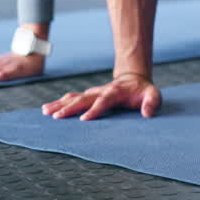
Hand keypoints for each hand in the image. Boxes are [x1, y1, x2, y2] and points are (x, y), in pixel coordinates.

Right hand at [42, 73, 161, 119]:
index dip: (94, 110)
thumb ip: (152, 103)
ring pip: (74, 98)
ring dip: (60, 104)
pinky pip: (72, 99)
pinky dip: (60, 103)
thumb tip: (147, 113)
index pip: (104, 101)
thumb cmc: (143, 91)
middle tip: (57, 117)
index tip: (84, 119)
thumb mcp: (153, 95)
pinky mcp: (88, 96)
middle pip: (83, 99)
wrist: (133, 80)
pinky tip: (47, 109)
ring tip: (46, 111)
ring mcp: (93, 93)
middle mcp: (101, 91)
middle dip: (70, 108)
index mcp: (115, 92)